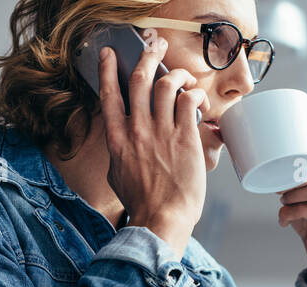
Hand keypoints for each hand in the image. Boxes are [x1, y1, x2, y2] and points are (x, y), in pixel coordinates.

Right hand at [98, 34, 208, 256]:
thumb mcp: (117, 175)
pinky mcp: (184, 138)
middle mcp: (137, 130)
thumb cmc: (141, 204)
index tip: (111, 54)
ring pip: (166, 84)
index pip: (109, 94)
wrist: (160, 219)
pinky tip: (198, 99)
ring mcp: (161, 132)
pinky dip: (194, 93)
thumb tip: (121, 142)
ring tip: (184, 77)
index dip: (109, 69)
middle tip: (155, 46)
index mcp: (117, 139)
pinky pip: (188, 101)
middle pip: (140, 79)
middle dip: (148, 55)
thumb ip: (119, 152)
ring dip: (177, 73)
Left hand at [277, 132, 306, 286]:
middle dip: (297, 173)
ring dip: (292, 195)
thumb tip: (267, 168)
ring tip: (283, 200)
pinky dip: (291, 213)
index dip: (304, 144)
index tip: (284, 148)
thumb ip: (295, 181)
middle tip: (280, 181)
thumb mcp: (306, 196)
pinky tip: (284, 219)